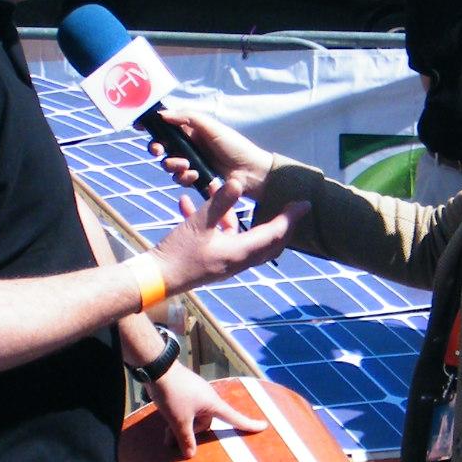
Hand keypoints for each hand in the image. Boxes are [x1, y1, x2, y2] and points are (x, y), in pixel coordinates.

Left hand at [147, 362, 266, 458]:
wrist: (157, 368)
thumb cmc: (173, 394)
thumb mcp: (179, 420)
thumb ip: (185, 439)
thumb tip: (191, 455)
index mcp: (213, 404)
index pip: (234, 417)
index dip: (249, 424)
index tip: (264, 426)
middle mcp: (208, 397)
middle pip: (206, 422)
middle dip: (192, 432)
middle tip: (171, 438)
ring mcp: (197, 393)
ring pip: (194, 416)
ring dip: (182, 425)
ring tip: (165, 433)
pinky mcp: (186, 389)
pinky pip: (187, 408)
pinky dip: (179, 416)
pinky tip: (166, 418)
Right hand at [150, 175, 300, 294]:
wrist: (157, 278)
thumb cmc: (179, 253)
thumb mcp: (199, 223)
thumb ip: (219, 202)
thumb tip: (237, 182)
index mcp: (240, 252)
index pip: (275, 233)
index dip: (291, 218)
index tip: (304, 204)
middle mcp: (238, 260)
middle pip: (269, 242)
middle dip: (280, 224)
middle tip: (288, 208)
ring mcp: (226, 262)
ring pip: (245, 239)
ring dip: (238, 217)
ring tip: (224, 193)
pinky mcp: (213, 261)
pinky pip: (222, 239)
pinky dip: (215, 223)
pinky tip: (189, 204)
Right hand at [152, 112, 274, 202]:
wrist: (250, 172)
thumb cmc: (234, 145)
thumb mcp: (211, 127)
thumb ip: (187, 118)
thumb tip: (163, 114)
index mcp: (192, 129)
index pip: (167, 124)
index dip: (153, 125)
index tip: (139, 127)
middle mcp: (189, 144)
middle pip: (163, 145)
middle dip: (157, 147)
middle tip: (158, 150)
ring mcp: (191, 161)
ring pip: (169, 163)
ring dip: (174, 164)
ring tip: (187, 165)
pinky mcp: (195, 178)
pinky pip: (180, 178)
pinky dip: (184, 177)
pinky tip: (195, 175)